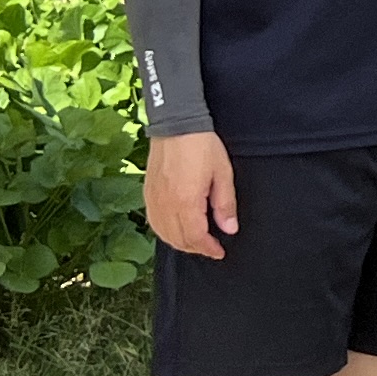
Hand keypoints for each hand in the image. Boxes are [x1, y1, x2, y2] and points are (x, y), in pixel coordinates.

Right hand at [143, 129, 236, 258]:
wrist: (176, 124)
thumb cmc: (201, 145)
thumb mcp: (222, 173)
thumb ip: (225, 204)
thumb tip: (229, 228)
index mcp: (185, 201)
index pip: (195, 237)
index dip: (208, 248)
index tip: (219, 252)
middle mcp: (166, 204)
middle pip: (178, 239)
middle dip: (196, 248)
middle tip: (210, 247)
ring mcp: (154, 199)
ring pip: (163, 233)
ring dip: (180, 242)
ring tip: (196, 242)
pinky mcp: (147, 192)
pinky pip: (153, 221)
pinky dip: (165, 232)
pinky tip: (175, 230)